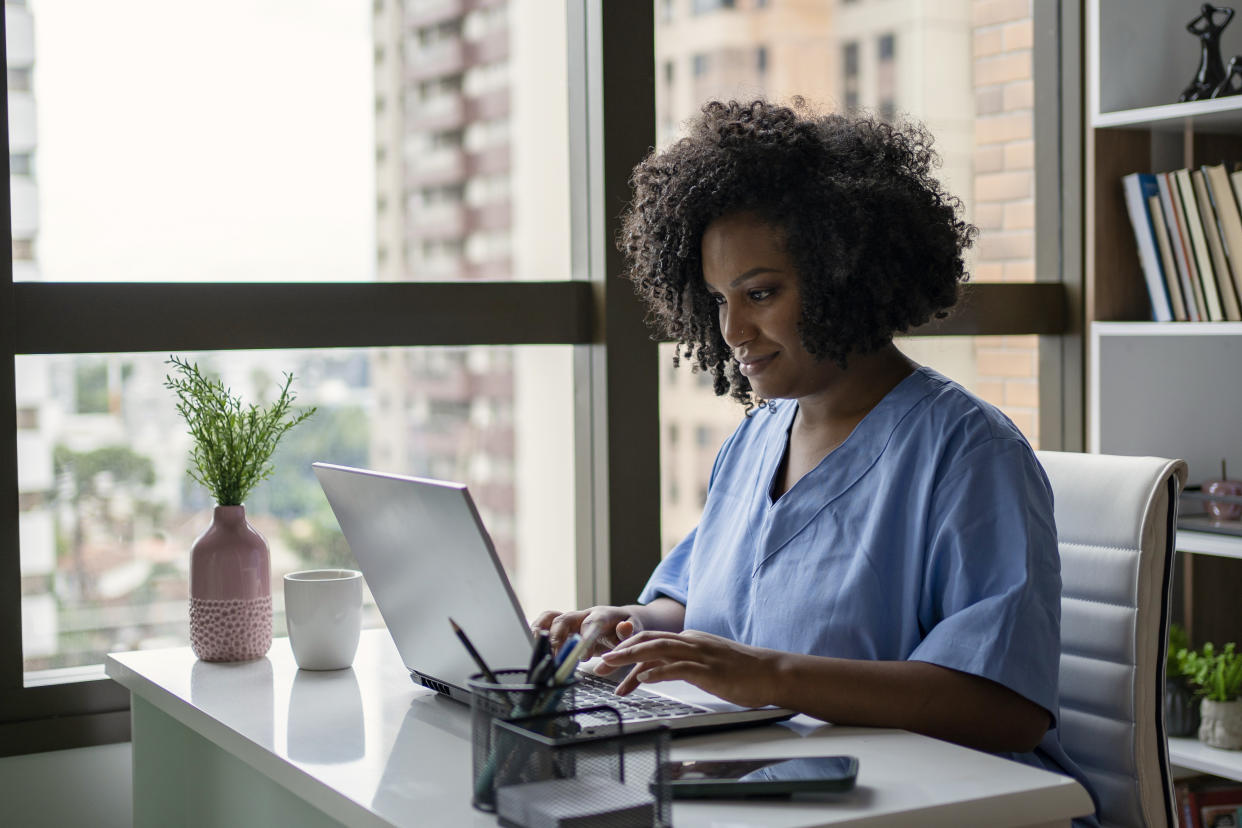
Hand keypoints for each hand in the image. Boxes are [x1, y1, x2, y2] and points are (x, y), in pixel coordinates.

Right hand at [530, 606, 643, 657]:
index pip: (591, 623)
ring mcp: (572, 619)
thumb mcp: (636, 632)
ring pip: (550, 618)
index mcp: (602, 615)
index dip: (585, 639)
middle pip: (564, 619)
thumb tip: (624, 627)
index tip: (583, 657)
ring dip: (542, 634)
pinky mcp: (563, 626)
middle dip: (558, 639)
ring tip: (537, 652)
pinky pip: (545, 623)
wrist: (625, 621)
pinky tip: (531, 648)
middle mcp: (583, 614)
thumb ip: (628, 634)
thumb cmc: (629, 629)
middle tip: (557, 659)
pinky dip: (535, 633)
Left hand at [599, 629, 780, 708]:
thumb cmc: (742, 672)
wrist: (771, 672)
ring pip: (657, 649)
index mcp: (690, 639)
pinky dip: (656, 671)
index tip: (609, 662)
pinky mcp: (709, 670)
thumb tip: (657, 670)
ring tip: (610, 666)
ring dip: (630, 657)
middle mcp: (691, 642)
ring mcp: (700, 654)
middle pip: (648, 640)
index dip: (627, 649)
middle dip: (620, 650)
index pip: (651, 640)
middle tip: (598, 662)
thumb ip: (684, 662)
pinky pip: (677, 668)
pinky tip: (642, 678)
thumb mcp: (707, 662)